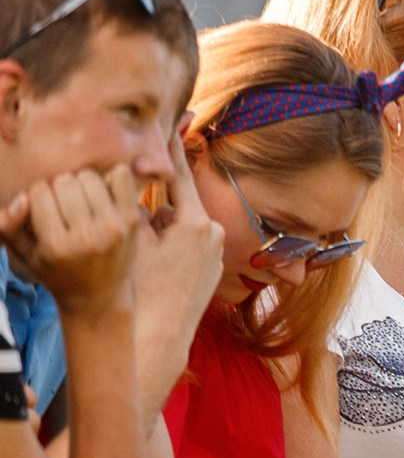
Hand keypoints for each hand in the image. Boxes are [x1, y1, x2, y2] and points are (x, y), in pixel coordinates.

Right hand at [0, 165, 142, 313]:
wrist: (99, 295)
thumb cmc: (56, 270)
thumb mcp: (24, 255)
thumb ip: (7, 226)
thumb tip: (22, 198)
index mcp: (56, 246)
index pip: (38, 192)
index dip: (37, 195)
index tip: (43, 208)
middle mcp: (87, 238)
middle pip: (64, 181)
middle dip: (58, 187)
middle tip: (63, 204)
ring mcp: (113, 229)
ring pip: (89, 177)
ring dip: (81, 183)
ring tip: (81, 200)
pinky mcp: (132, 221)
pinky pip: (121, 177)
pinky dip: (110, 178)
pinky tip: (103, 194)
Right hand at [131, 137, 224, 351]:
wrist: (160, 335)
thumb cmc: (142, 288)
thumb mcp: (132, 237)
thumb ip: (136, 204)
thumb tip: (138, 181)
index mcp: (197, 223)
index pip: (179, 176)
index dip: (172, 149)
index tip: (174, 122)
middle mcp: (214, 235)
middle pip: (179, 201)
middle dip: (160, 195)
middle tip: (149, 181)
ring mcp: (215, 254)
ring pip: (180, 224)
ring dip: (163, 223)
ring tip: (147, 243)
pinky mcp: (211, 271)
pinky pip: (188, 244)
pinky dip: (171, 241)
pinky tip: (156, 258)